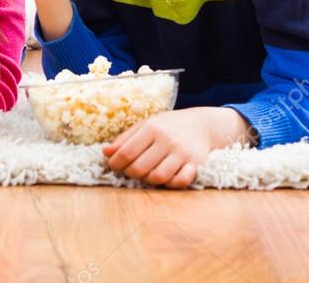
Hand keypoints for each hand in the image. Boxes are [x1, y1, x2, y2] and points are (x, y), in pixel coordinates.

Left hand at [102, 107, 253, 188]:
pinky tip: (166, 177)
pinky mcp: (196, 164)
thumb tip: (106, 153)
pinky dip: (170, 184)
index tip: (114, 165)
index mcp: (152, 128)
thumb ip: (125, 139)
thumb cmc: (169, 125)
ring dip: (148, 180)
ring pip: (158, 177)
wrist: (202, 124)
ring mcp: (182, 153)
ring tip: (147, 173)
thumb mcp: (146, 125)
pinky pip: (180, 182)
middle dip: (130, 173)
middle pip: (140, 168)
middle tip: (131, 170)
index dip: (116, 163)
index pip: (127, 152)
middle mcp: (167, 140)